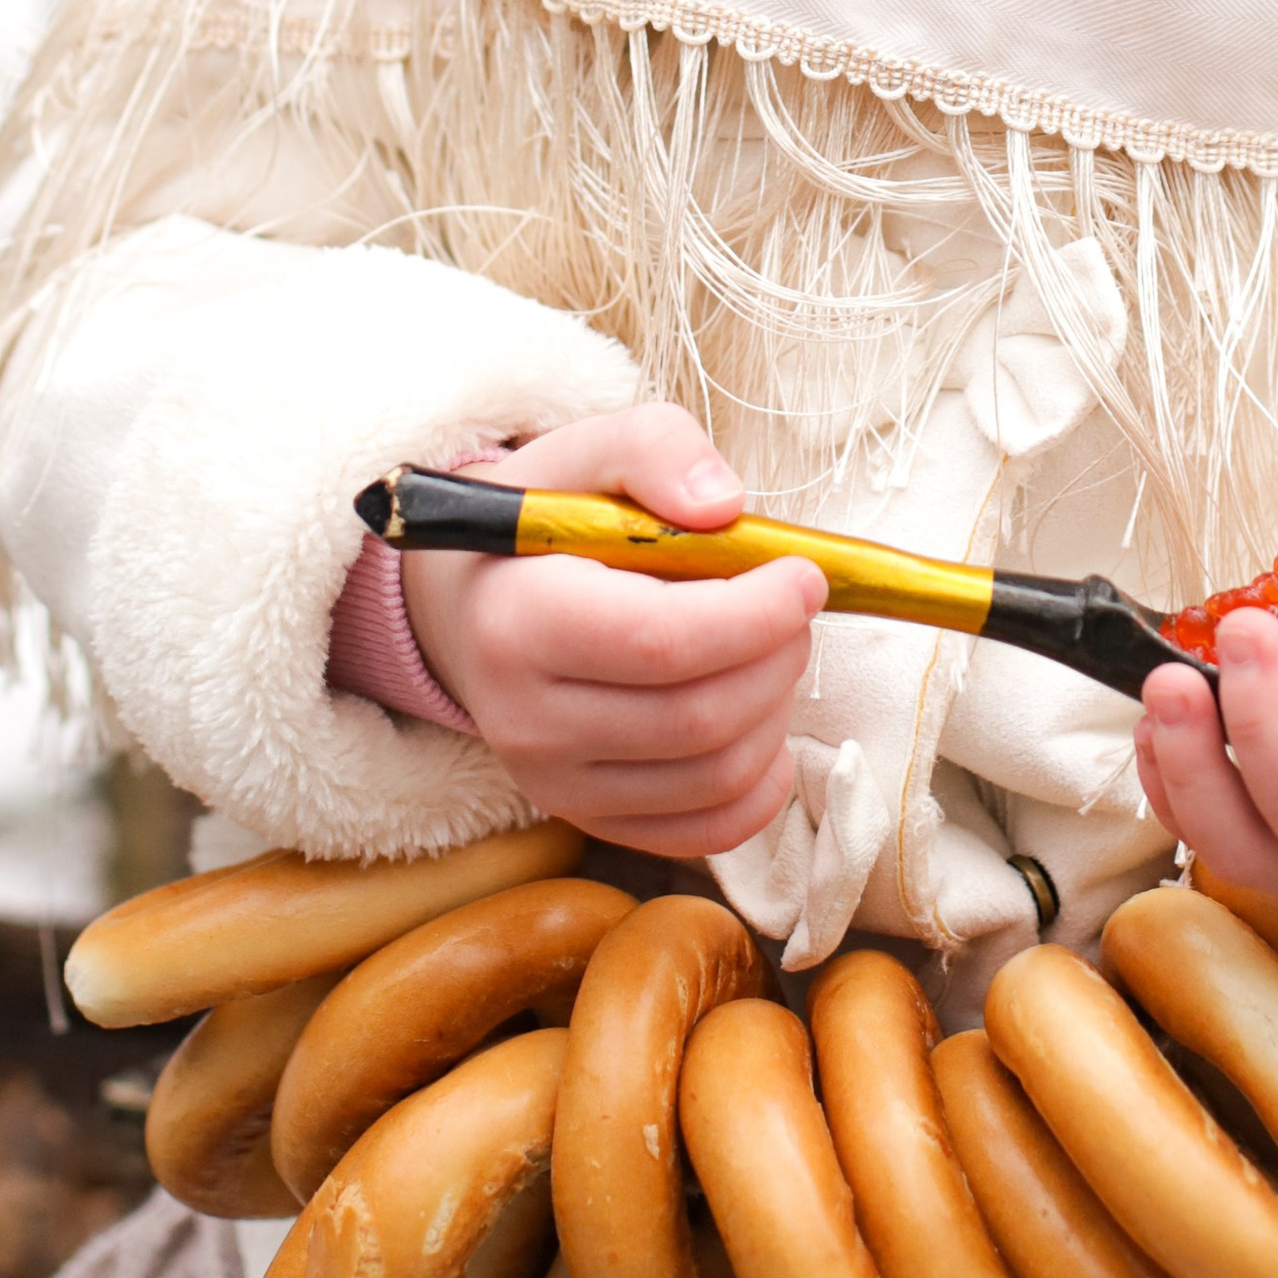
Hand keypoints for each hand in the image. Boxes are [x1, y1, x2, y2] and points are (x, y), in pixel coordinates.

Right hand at [401, 407, 823, 857]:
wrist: (473, 604)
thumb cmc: (546, 522)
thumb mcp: (588, 451)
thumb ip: (658, 449)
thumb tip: (725, 505)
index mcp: (519, 623)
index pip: (663, 643)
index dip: (757, 613)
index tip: (804, 574)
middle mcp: (527, 721)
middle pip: (701, 718)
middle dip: (778, 654)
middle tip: (791, 603)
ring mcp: (555, 784)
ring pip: (718, 776)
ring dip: (777, 707)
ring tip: (766, 646)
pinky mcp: (588, 819)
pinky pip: (709, 828)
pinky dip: (762, 779)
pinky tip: (758, 714)